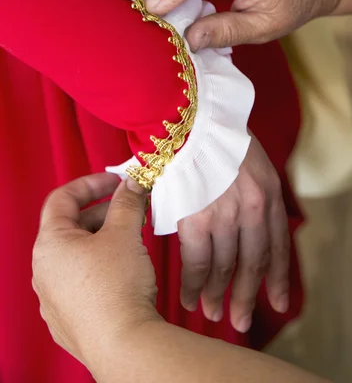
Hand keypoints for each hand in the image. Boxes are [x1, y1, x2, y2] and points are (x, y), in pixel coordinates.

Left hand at [32, 173, 159, 369]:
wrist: (123, 344)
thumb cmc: (117, 286)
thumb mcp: (124, 232)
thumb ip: (126, 202)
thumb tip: (131, 184)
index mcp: (50, 244)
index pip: (62, 198)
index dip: (91, 184)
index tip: (116, 181)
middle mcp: (44, 271)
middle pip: (71, 227)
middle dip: (103, 213)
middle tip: (131, 209)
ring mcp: (54, 298)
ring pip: (77, 256)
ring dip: (103, 241)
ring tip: (132, 240)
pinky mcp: (68, 320)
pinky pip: (81, 283)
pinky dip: (100, 268)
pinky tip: (123, 272)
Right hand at [178, 132, 289, 332]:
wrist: (187, 115)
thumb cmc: (213, 133)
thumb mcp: (248, 157)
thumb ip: (253, 190)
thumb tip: (244, 222)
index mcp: (269, 191)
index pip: (277, 244)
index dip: (277, 278)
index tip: (278, 303)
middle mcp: (254, 207)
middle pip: (253, 263)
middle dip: (246, 296)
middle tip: (241, 322)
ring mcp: (226, 215)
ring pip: (225, 268)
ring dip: (218, 295)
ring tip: (213, 314)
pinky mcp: (197, 219)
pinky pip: (198, 263)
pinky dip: (194, 286)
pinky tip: (190, 299)